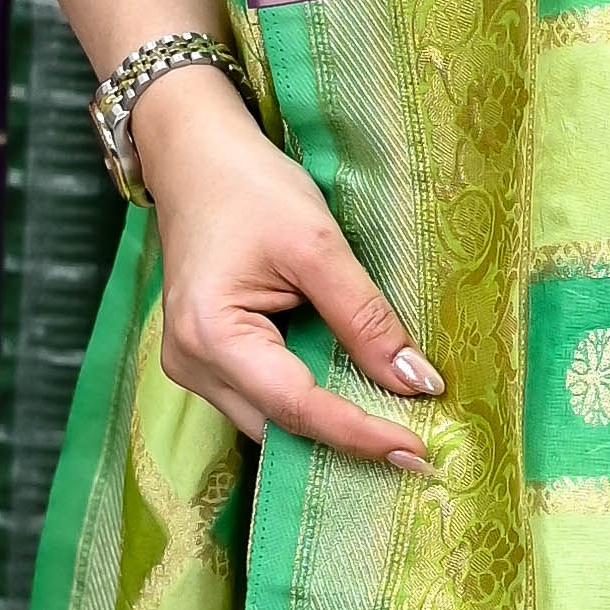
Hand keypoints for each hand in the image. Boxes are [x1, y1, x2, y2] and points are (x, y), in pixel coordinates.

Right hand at [132, 57, 441, 468]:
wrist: (194, 156)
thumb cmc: (250, 188)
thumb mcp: (318, 245)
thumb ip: (366, 318)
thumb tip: (418, 382)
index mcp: (211, 335)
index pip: (296, 407)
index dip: (360, 435)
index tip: (419, 453)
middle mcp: (191, 365)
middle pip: (279, 427)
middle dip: (346, 442)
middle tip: (419, 450)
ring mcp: (191, 366)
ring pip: (269, 422)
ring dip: (328, 426)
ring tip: (394, 428)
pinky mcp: (205, 359)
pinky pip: (261, 400)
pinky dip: (306, 403)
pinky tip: (352, 397)